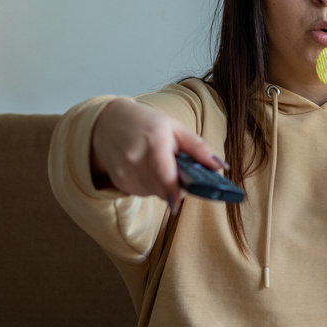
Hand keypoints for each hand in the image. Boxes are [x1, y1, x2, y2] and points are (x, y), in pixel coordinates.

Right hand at [89, 98, 225, 213]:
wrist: (107, 122)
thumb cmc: (145, 123)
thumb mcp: (175, 128)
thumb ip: (199, 148)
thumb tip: (220, 166)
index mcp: (153, 143)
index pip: (165, 176)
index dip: (174, 192)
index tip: (178, 203)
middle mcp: (136, 160)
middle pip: (164, 189)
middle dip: (176, 186)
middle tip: (178, 171)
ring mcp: (125, 173)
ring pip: (155, 193)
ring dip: (163, 186)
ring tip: (158, 165)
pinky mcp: (120, 182)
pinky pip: (143, 192)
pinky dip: (150, 185)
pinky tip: (145, 169)